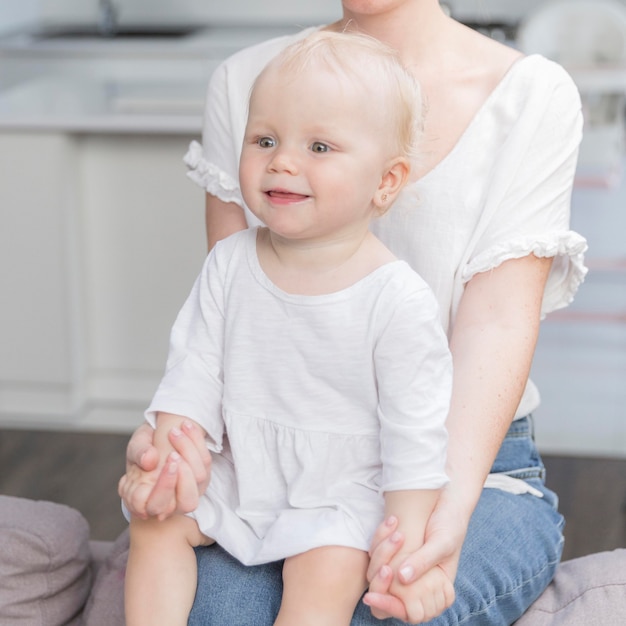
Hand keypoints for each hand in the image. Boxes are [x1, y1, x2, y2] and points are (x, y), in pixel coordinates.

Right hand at [118, 420, 211, 519]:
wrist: (159, 440)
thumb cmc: (143, 450)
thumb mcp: (135, 447)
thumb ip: (138, 452)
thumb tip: (149, 460)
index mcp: (146, 500)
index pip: (155, 507)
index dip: (163, 488)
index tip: (162, 462)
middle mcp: (171, 503)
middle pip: (186, 502)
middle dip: (183, 477)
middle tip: (172, 454)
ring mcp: (189, 492)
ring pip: (199, 482)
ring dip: (190, 454)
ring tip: (175, 433)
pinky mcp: (202, 478)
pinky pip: (206, 463)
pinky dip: (197, 441)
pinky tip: (185, 426)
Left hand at [364, 485, 467, 621]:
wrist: (446, 502)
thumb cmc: (450, 525)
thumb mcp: (442, 543)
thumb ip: (424, 561)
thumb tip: (402, 578)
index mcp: (433, 591)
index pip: (406, 611)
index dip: (388, 605)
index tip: (373, 597)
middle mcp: (414, 582)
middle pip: (385, 594)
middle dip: (380, 581)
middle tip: (385, 567)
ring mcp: (400, 566)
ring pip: (376, 572)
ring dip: (382, 553)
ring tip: (398, 534)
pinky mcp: (391, 549)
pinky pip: (376, 550)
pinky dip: (380, 537)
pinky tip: (392, 521)